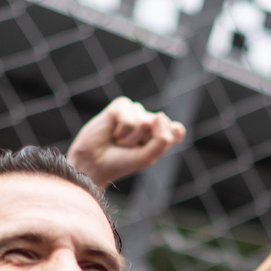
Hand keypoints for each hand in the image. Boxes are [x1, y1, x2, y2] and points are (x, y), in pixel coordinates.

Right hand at [66, 96, 184, 188]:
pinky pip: (129, 117)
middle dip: (144, 141)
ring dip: (130, 138)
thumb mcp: (147, 157)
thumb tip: (159, 115)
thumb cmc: (121, 162)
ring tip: (119, 141)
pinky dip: (121, 130)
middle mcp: (149, 121)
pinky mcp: (120, 106)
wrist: (94, 164)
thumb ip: (162, 139)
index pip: (176, 130)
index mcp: (159, 134)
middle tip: (129, 147)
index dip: (165, 140)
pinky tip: (112, 133)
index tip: (148, 151)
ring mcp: (135, 112)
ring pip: (144, 122)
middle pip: (161, 124)